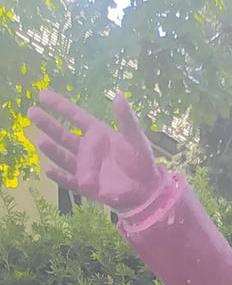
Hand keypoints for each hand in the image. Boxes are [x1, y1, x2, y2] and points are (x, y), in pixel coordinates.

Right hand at [28, 89, 161, 211]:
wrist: (146, 189)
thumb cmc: (140, 160)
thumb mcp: (135, 137)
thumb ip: (126, 118)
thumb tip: (119, 95)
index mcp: (96, 133)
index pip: (74, 116)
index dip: (58, 105)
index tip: (42, 95)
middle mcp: (86, 149)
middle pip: (62, 134)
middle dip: (47, 124)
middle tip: (31, 112)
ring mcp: (84, 168)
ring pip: (63, 156)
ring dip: (51, 149)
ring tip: (39, 140)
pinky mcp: (86, 186)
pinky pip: (69, 181)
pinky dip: (59, 177)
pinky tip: (48, 170)